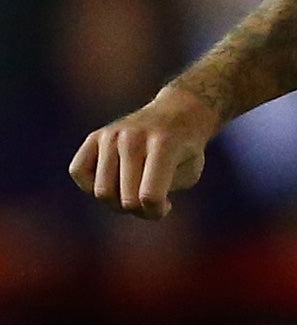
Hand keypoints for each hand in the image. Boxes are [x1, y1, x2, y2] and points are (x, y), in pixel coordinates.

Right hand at [68, 85, 217, 219]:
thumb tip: (127, 203)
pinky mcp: (95, 136)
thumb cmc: (185, 150)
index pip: (149, 195)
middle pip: (125, 199)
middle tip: (152, 201)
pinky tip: (113, 181)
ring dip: (117, 202)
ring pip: (101, 192)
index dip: (156, 211)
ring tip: (134, 192)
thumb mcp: (190, 173)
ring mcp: (111, 135)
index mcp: (164, 145)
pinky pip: (78, 172)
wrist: (176, 113)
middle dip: (140, 210)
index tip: (167, 206)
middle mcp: (133, 138)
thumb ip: (161, 194)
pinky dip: (91, 186)